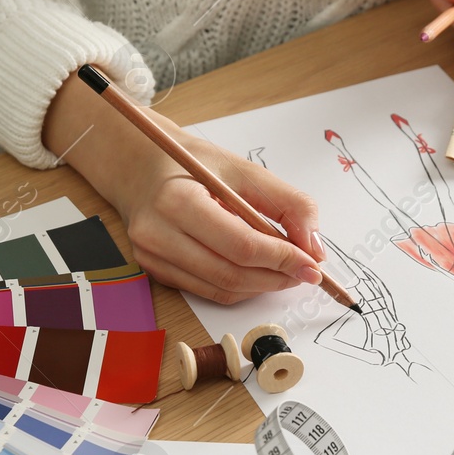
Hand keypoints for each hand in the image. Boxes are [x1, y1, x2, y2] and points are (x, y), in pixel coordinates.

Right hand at [44, 75, 324, 304]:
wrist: (139, 167)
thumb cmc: (190, 164)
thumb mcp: (243, 169)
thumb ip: (287, 204)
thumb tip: (315, 247)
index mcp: (176, 201)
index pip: (240, 246)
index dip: (282, 259)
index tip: (313, 263)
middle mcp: (157, 234)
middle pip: (232, 274)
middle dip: (277, 277)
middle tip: (306, 270)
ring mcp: (152, 258)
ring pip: (222, 289)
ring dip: (262, 286)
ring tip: (286, 270)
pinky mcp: (155, 271)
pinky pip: (208, 290)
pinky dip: (241, 287)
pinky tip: (257, 271)